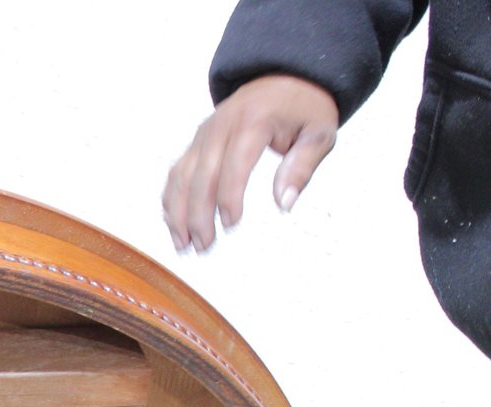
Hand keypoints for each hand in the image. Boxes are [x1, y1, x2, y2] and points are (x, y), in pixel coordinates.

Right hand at [162, 75, 339, 252]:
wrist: (285, 76)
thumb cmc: (303, 108)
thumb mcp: (319, 132)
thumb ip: (302, 167)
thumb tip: (284, 203)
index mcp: (254, 121)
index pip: (234, 164)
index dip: (229, 198)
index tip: (231, 225)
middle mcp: (222, 125)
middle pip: (201, 175)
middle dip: (198, 215)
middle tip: (205, 246)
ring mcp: (205, 133)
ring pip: (181, 176)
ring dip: (178, 212)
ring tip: (183, 244)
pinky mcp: (197, 141)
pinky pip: (177, 172)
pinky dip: (171, 199)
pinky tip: (173, 223)